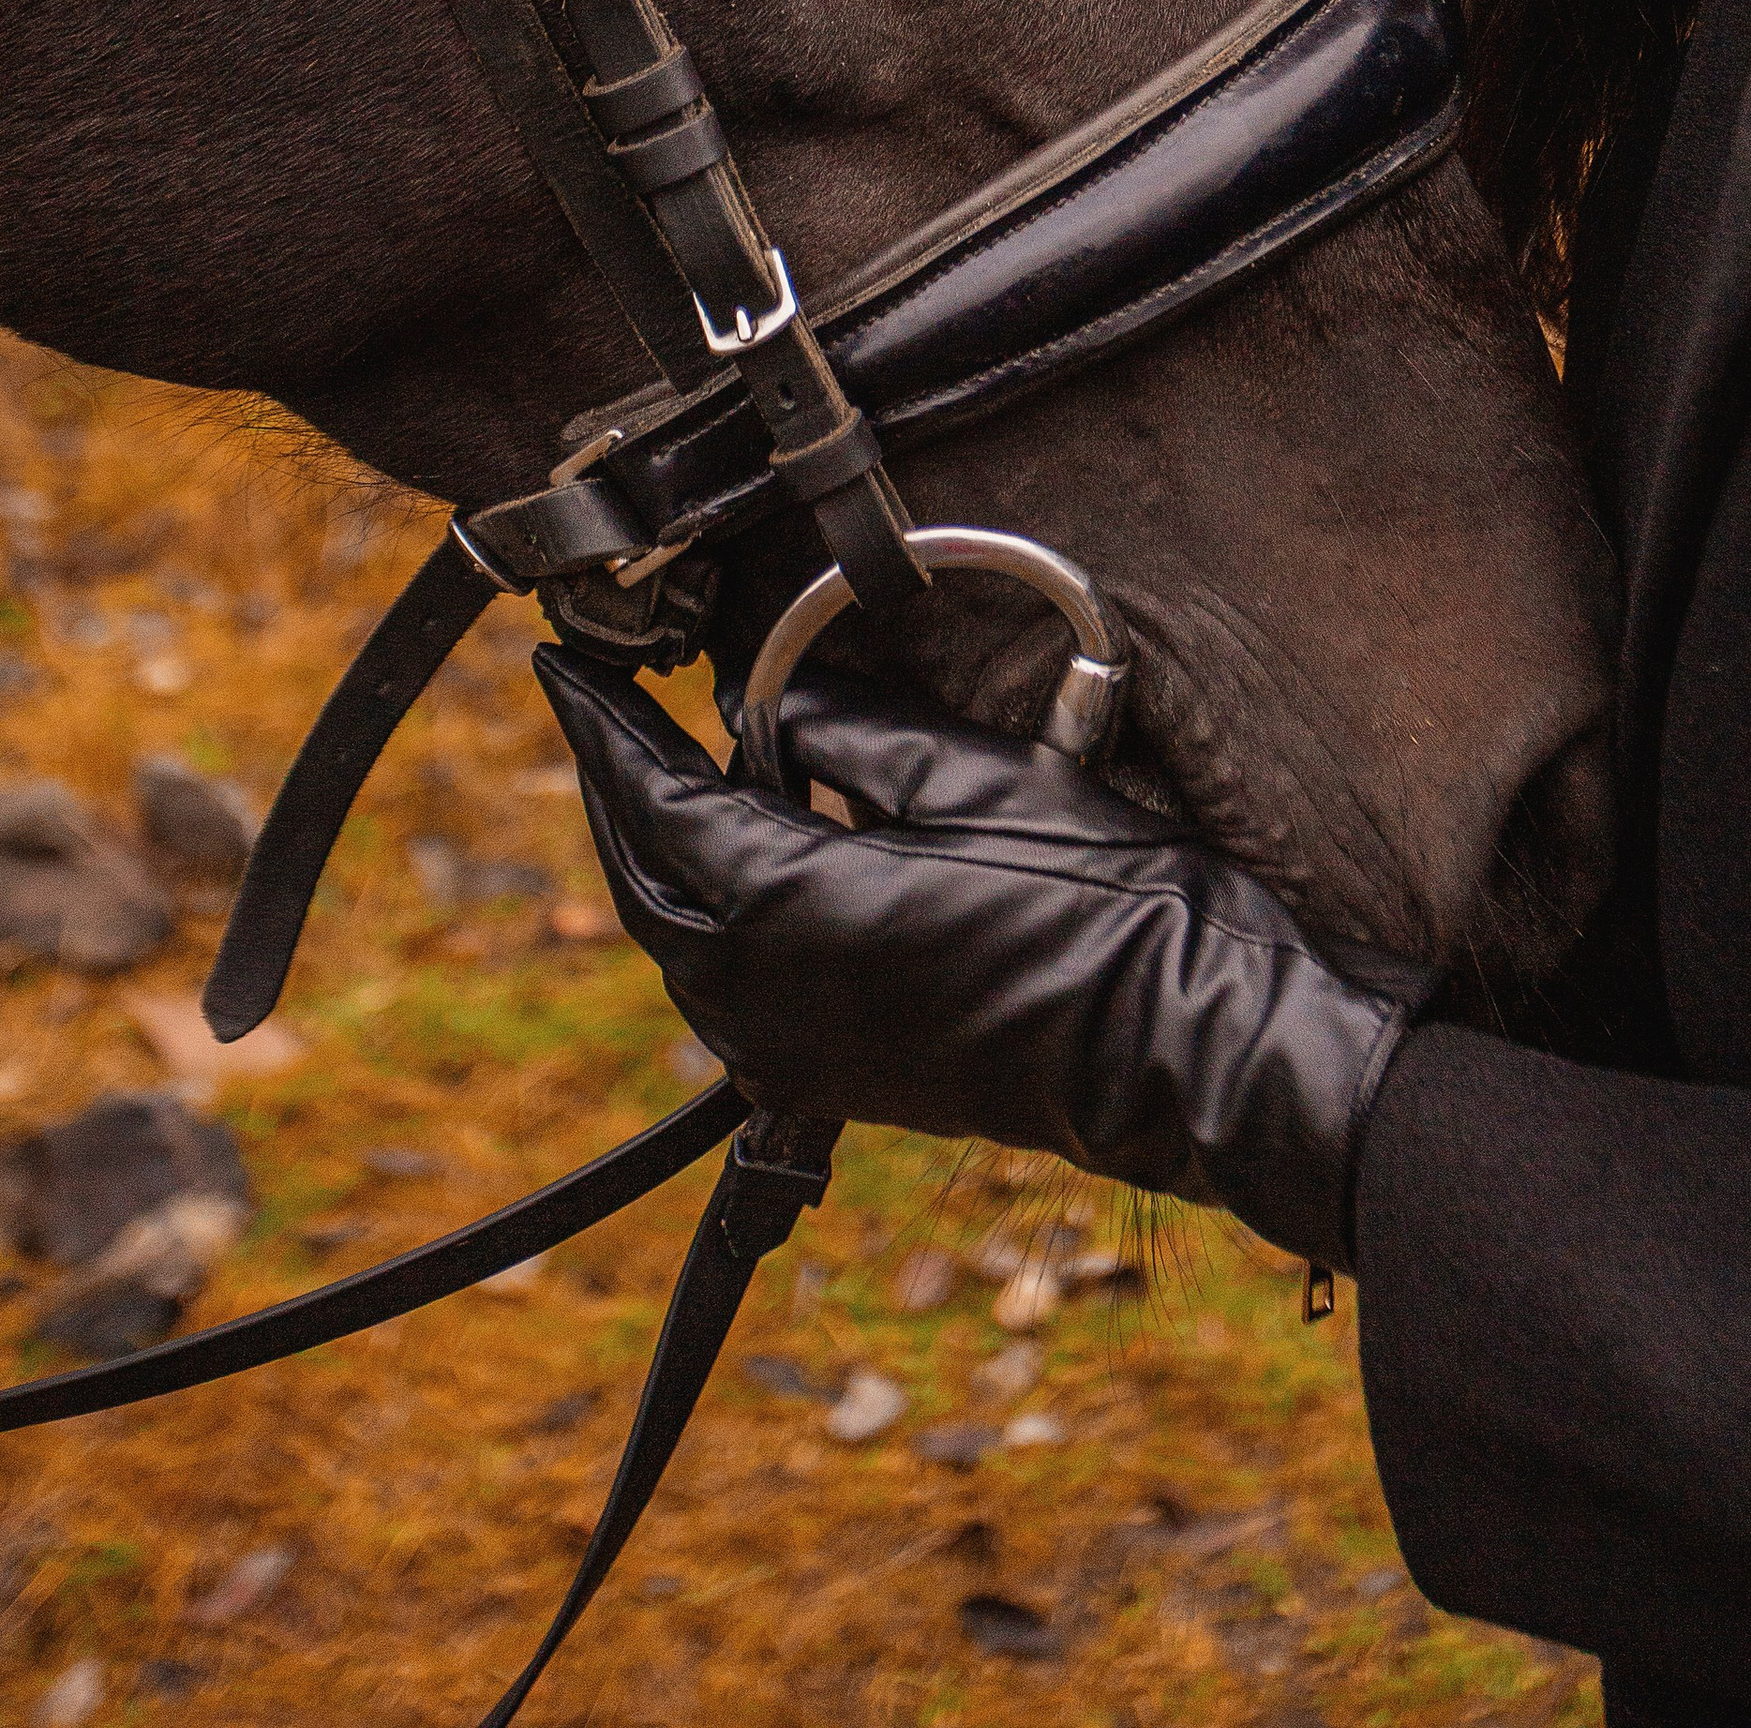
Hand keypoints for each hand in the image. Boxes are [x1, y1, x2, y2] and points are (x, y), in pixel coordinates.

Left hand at [534, 644, 1431, 1273]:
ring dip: (674, 858)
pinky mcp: (842, 1083)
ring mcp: (799, 1056)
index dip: (603, 729)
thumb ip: (853, 732)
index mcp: (786, 912)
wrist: (1187, 1052)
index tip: (563, 668)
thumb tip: (773, 710)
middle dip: (625, 793)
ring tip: (696, 769)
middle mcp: (765, 1001)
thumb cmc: (1106, 908)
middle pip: (647, 882)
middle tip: (617, 710)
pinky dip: (724, 918)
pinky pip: (736, 994)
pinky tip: (772, 858)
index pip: (653, 803)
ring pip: (683, 945)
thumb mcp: (980, 777)